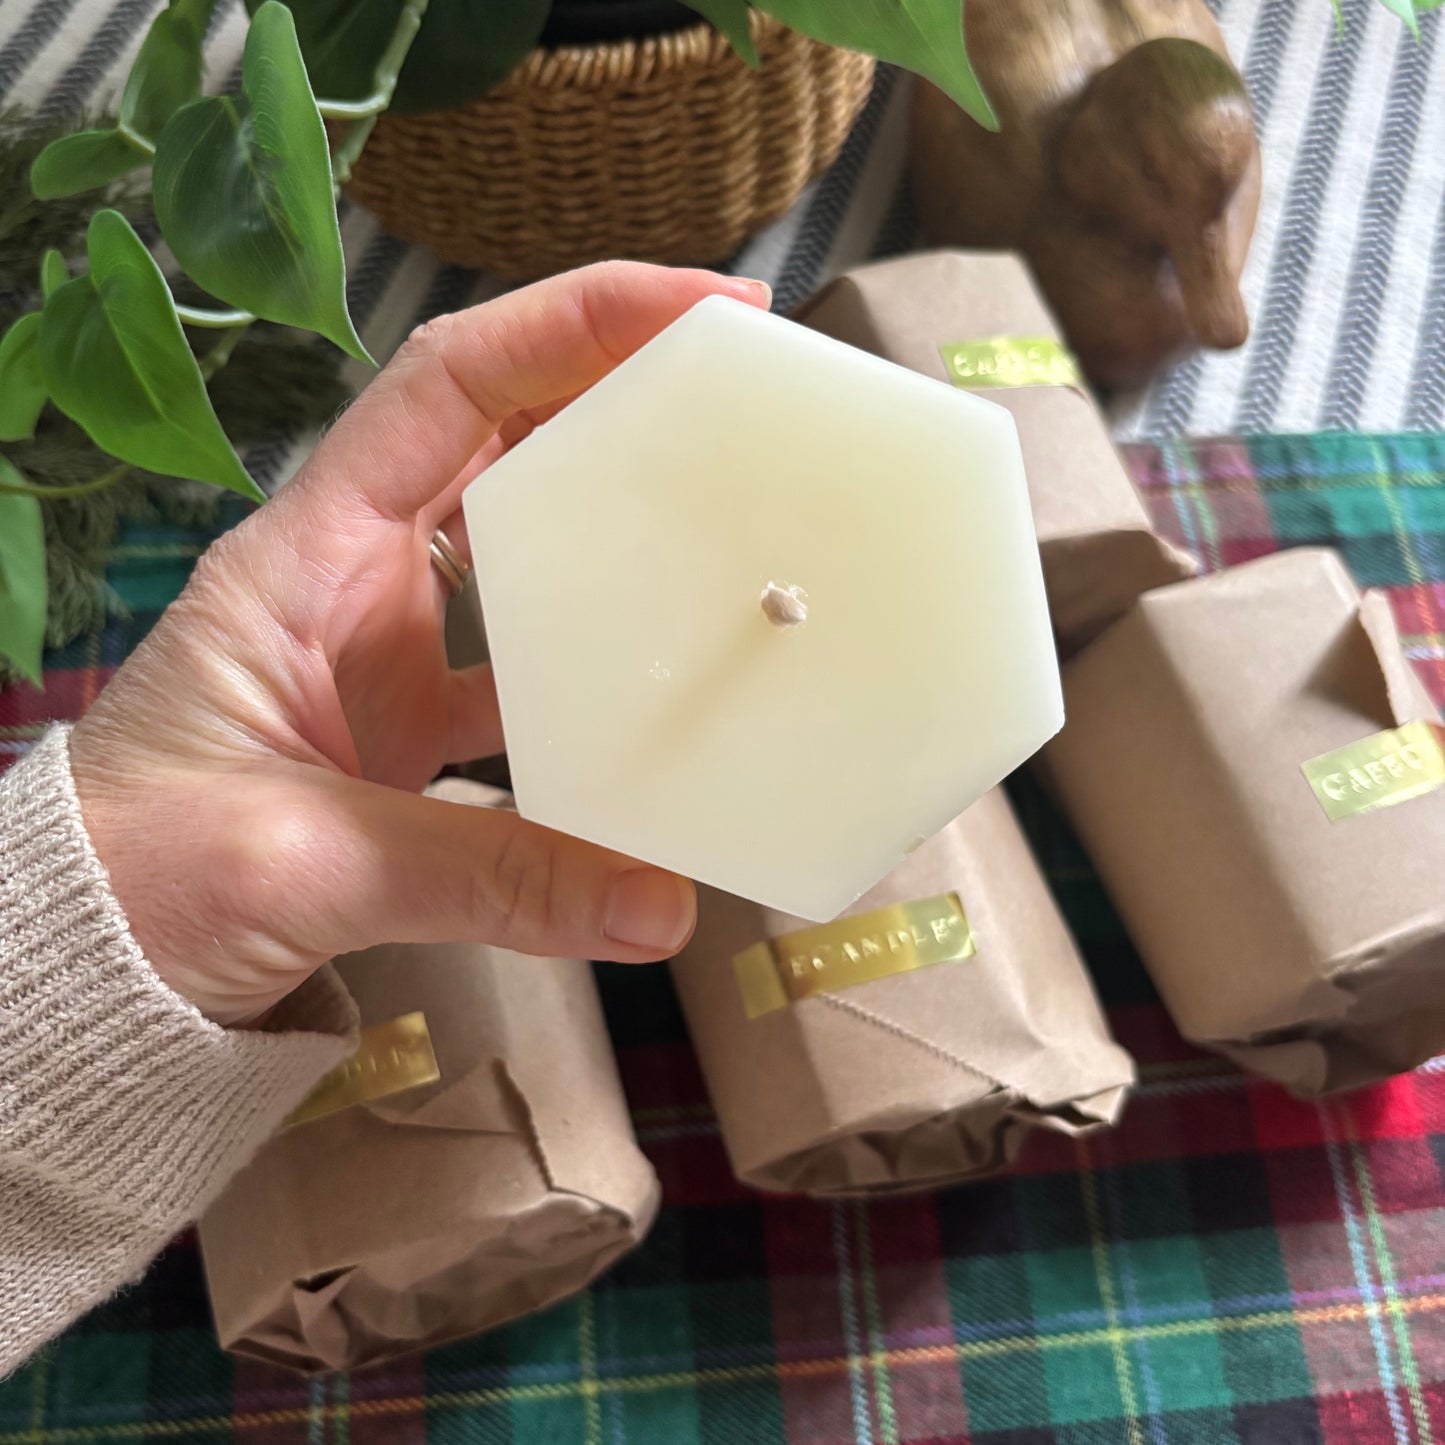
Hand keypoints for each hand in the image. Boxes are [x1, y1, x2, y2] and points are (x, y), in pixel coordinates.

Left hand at [69, 263, 771, 1024]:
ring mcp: (386, 653)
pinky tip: (663, 691)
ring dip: (618, 525)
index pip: (449, 386)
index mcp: (307, 556)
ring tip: (729, 520)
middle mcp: (353, 579)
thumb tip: (662, 907)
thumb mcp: (307, 862)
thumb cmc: (143, 878)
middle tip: (744, 394)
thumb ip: (491, 878)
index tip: (700, 310)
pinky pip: (524, 672)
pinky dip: (595, 673)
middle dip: (619, 395)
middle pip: (501, 438)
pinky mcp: (409, 728)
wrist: (89, 965)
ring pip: (522, 548)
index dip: (573, 324)